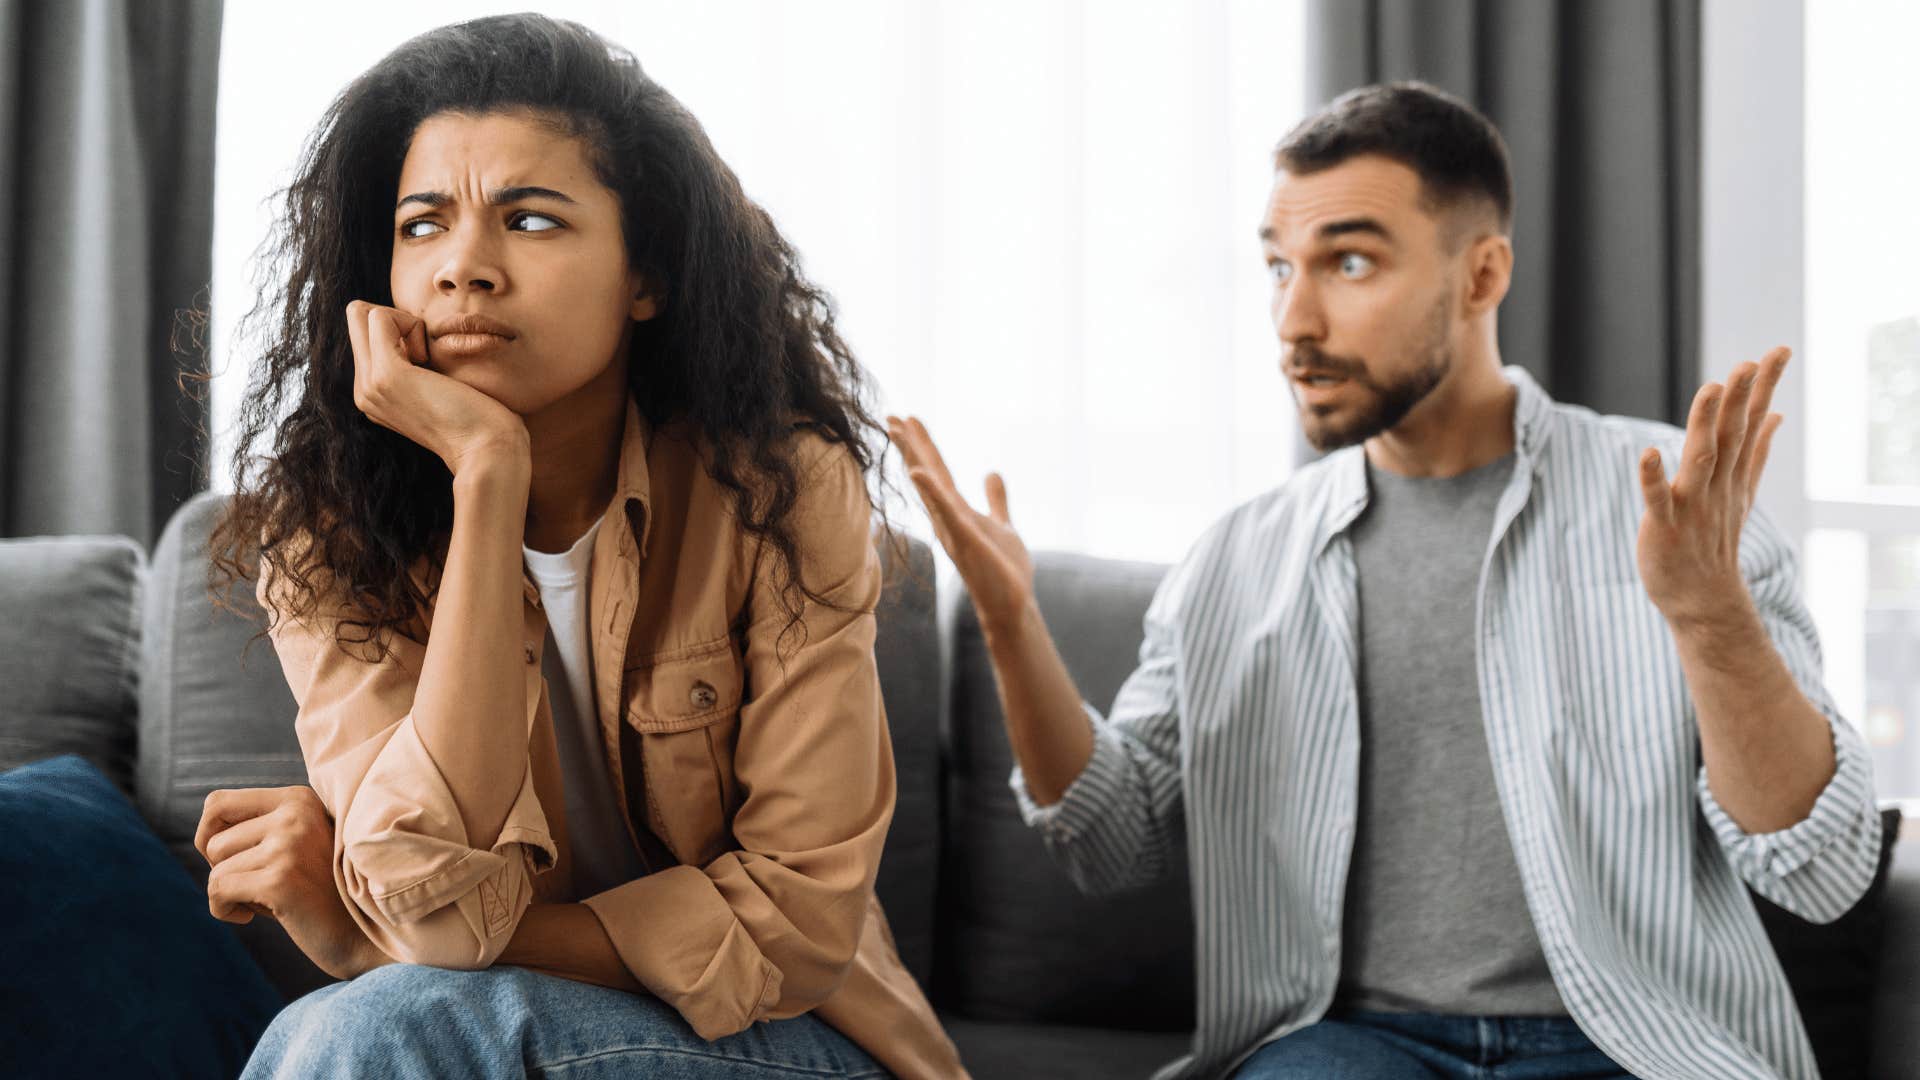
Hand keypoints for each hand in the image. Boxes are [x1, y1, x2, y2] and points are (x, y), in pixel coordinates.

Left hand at [195, 786, 390, 980]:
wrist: (365, 934)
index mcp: (299, 799)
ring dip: (230, 894)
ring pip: (215, 869)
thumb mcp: (296, 846)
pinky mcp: (280, 879)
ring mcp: (290, 844)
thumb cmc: (322, 893)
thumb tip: (205, 827)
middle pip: (213, 841)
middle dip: (223, 871)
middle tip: (254, 887)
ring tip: (267, 902)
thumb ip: (261, 828)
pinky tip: (251, 917)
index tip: (231, 860)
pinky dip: (224, 911)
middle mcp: (295, 814)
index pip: (217, 803)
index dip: (209, 834)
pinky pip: (218, 891)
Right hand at [344, 300, 528, 476]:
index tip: (430, 361)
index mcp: (374, 395)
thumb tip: (417, 335)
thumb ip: (419, 368)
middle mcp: (364, 391)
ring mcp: (370, 385)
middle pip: (356, 318)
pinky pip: (379, 317)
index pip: (363, 333)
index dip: (400, 330)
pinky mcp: (386, 375)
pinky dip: (411, 324)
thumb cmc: (479, 420)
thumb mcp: (440, 389)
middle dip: (396, 321)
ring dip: (405, 324)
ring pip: (362, 313)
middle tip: (428, 355)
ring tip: (430, 362)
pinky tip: (431, 360)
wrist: (487, 452)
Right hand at [887, 415, 1033, 632]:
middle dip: (910, 445)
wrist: (1012, 606)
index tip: (906, 420)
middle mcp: (948, 519)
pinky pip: (947, 511)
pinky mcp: (967, 540)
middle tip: (891, 416)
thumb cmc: (1003, 570)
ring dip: (915, 457)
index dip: (921, 447)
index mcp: (955, 512)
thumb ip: (996, 500)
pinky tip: (918, 471)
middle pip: (926, 474)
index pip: (936, 473)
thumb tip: (992, 472)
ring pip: (932, 486)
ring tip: (899, 430)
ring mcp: (955, 529)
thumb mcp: (1002, 525)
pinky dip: (932, 492)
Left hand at [1636, 346, 1787, 628]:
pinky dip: (1653, 478)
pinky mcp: (1664, 526)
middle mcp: (1716, 485)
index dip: (1763, 387)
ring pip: (1700, 459)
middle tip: (1751, 362)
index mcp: (1732, 474)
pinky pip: (1657, 500)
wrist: (1703, 600)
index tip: (1777, 351)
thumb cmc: (1715, 541)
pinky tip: (1648, 453)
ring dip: (1704, 425)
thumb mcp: (1740, 492)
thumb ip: (1756, 452)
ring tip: (1712, 389)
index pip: (1751, 423)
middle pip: (1731, 435)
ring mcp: (1692, 506)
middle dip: (1741, 399)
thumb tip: (1776, 415)